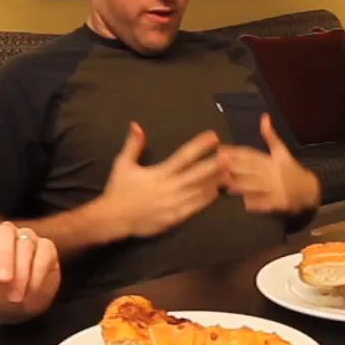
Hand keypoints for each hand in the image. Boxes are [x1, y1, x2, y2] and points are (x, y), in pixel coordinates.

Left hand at [0, 221, 60, 322]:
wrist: (10, 309)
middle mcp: (5, 234)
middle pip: (5, 234)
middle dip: (5, 257)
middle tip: (3, 280)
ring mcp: (27, 239)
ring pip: (26, 244)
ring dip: (22, 272)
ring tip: (16, 296)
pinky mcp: (46, 249)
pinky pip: (45, 253)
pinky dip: (39, 272)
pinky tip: (31, 289)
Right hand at [98, 123, 223, 237]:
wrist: (113, 218)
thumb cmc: (119, 190)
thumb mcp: (123, 164)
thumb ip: (133, 145)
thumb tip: (136, 125)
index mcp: (159, 173)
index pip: (184, 156)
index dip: (199, 146)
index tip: (213, 136)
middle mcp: (170, 187)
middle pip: (197, 174)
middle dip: (215, 164)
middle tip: (230, 156)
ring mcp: (174, 204)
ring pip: (199, 191)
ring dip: (215, 182)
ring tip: (230, 172)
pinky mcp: (175, 218)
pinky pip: (195, 208)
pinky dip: (206, 200)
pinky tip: (217, 192)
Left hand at [219, 114, 320, 214]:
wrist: (310, 189)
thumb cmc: (292, 169)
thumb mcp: (282, 151)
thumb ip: (270, 136)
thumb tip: (264, 117)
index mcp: (272, 159)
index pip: (252, 154)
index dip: (236, 152)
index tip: (221, 149)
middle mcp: (273, 172)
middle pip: (252, 169)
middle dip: (235, 166)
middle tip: (219, 163)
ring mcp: (276, 188)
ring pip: (257, 186)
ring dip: (242, 185)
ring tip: (227, 183)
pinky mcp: (279, 202)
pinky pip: (265, 203)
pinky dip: (256, 202)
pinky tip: (244, 202)